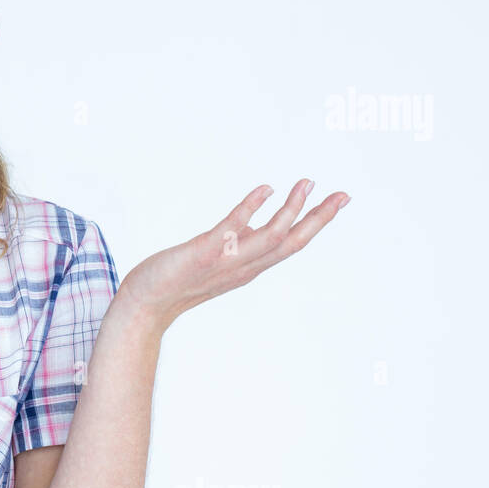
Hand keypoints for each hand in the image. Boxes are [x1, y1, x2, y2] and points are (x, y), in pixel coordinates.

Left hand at [121, 179, 348, 329]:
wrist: (145, 304)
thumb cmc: (176, 279)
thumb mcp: (217, 257)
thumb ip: (238, 240)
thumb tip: (254, 220)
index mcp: (249, 266)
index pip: (291, 244)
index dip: (316, 223)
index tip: (337, 200)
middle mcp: (244, 266)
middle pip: (292, 243)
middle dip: (319, 219)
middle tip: (343, 195)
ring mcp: (226, 261)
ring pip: (271, 237)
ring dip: (292, 210)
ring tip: (306, 183)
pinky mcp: (205, 253)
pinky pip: (233, 228)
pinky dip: (251, 208)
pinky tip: (265, 188)